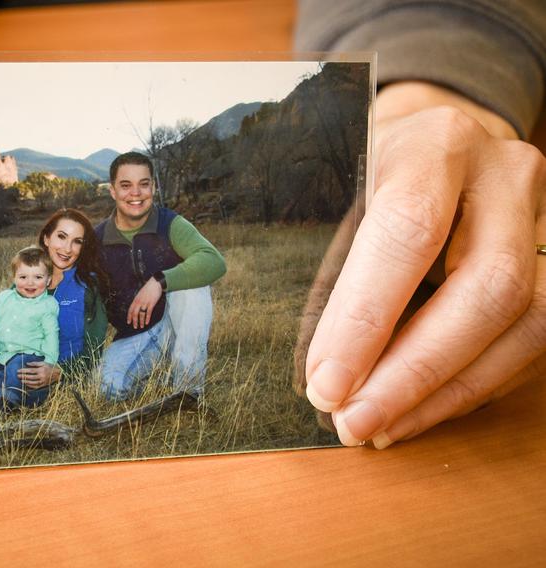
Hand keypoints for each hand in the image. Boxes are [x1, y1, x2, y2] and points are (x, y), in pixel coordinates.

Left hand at [17, 361, 59, 388]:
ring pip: (32, 382)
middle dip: (23, 376)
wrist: (58, 373)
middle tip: (17, 376)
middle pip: (30, 377)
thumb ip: (35, 363)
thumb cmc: (50, 367)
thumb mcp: (43, 363)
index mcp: (41, 370)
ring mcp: (42, 381)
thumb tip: (27, 363)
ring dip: (26, 382)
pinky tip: (27, 385)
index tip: (18, 370)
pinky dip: (31, 386)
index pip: (30, 370)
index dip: (24, 371)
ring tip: (21, 381)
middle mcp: (41, 376)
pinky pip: (36, 386)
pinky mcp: (43, 385)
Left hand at [127, 277, 162, 328]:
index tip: (128, 322)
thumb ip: (138, 300)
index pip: (130, 310)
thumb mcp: (140, 294)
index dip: (129, 316)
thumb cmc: (148, 288)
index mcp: (136, 300)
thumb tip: (137, 307)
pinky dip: (147, 318)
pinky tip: (147, 322)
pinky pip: (148, 312)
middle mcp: (139, 302)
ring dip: (141, 321)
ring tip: (141, 326)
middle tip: (135, 327)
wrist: (154, 283)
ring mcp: (145, 303)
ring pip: (141, 314)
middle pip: (135, 313)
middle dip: (134, 321)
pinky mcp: (151, 303)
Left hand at [304, 82, 545, 447]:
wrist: (435, 136)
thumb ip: (340, 273)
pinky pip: (529, 339)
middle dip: (414, 374)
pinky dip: (469, 385)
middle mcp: (504, 176)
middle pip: (486, 289)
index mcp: (435, 144)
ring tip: (382, 427)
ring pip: (524, 324)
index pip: (409, 234)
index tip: (328, 385)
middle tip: (354, 423)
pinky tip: (419, 409)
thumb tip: (328, 375)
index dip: (367, 321)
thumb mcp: (339, 194)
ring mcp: (543, 218)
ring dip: (445, 392)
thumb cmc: (370, 169)